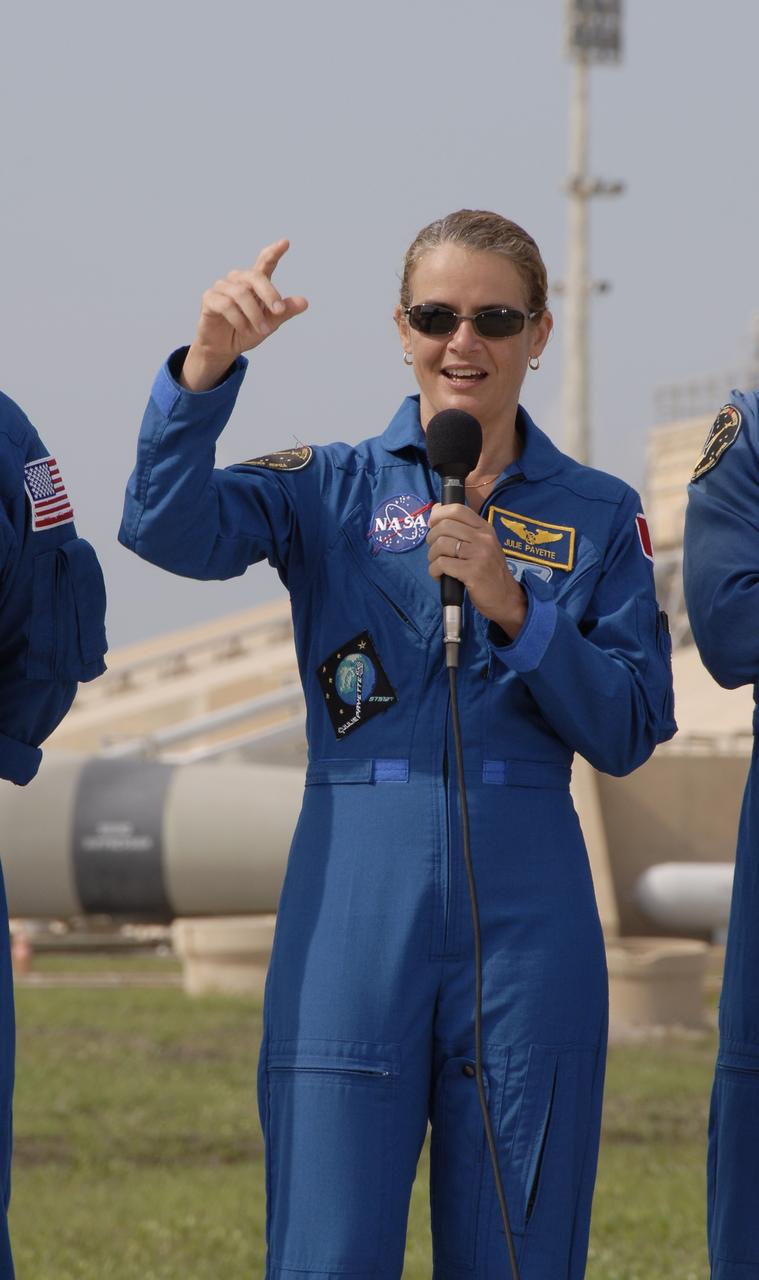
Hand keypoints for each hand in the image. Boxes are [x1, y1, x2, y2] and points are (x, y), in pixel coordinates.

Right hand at [181, 239, 308, 390]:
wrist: (224, 348)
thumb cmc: (247, 331)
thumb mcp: (270, 323)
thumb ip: (285, 311)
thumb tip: (304, 302)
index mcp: (254, 283)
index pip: (265, 262)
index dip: (274, 252)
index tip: (285, 242)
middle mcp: (237, 280)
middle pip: (254, 276)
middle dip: (269, 293)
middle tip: (279, 311)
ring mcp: (222, 287)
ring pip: (241, 293)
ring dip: (254, 314)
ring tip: (262, 330)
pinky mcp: (209, 299)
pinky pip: (226, 305)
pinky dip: (239, 319)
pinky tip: (244, 329)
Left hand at [427, 503, 526, 638]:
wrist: (506, 598)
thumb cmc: (489, 571)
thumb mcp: (481, 545)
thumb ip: (461, 528)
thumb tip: (436, 509)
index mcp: (485, 528)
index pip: (457, 509)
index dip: (439, 515)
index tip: (433, 526)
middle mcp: (483, 538)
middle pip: (445, 526)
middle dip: (431, 538)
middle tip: (435, 551)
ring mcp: (479, 555)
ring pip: (441, 544)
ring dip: (432, 556)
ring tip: (437, 564)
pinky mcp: (472, 572)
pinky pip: (442, 564)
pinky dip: (434, 571)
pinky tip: (440, 576)